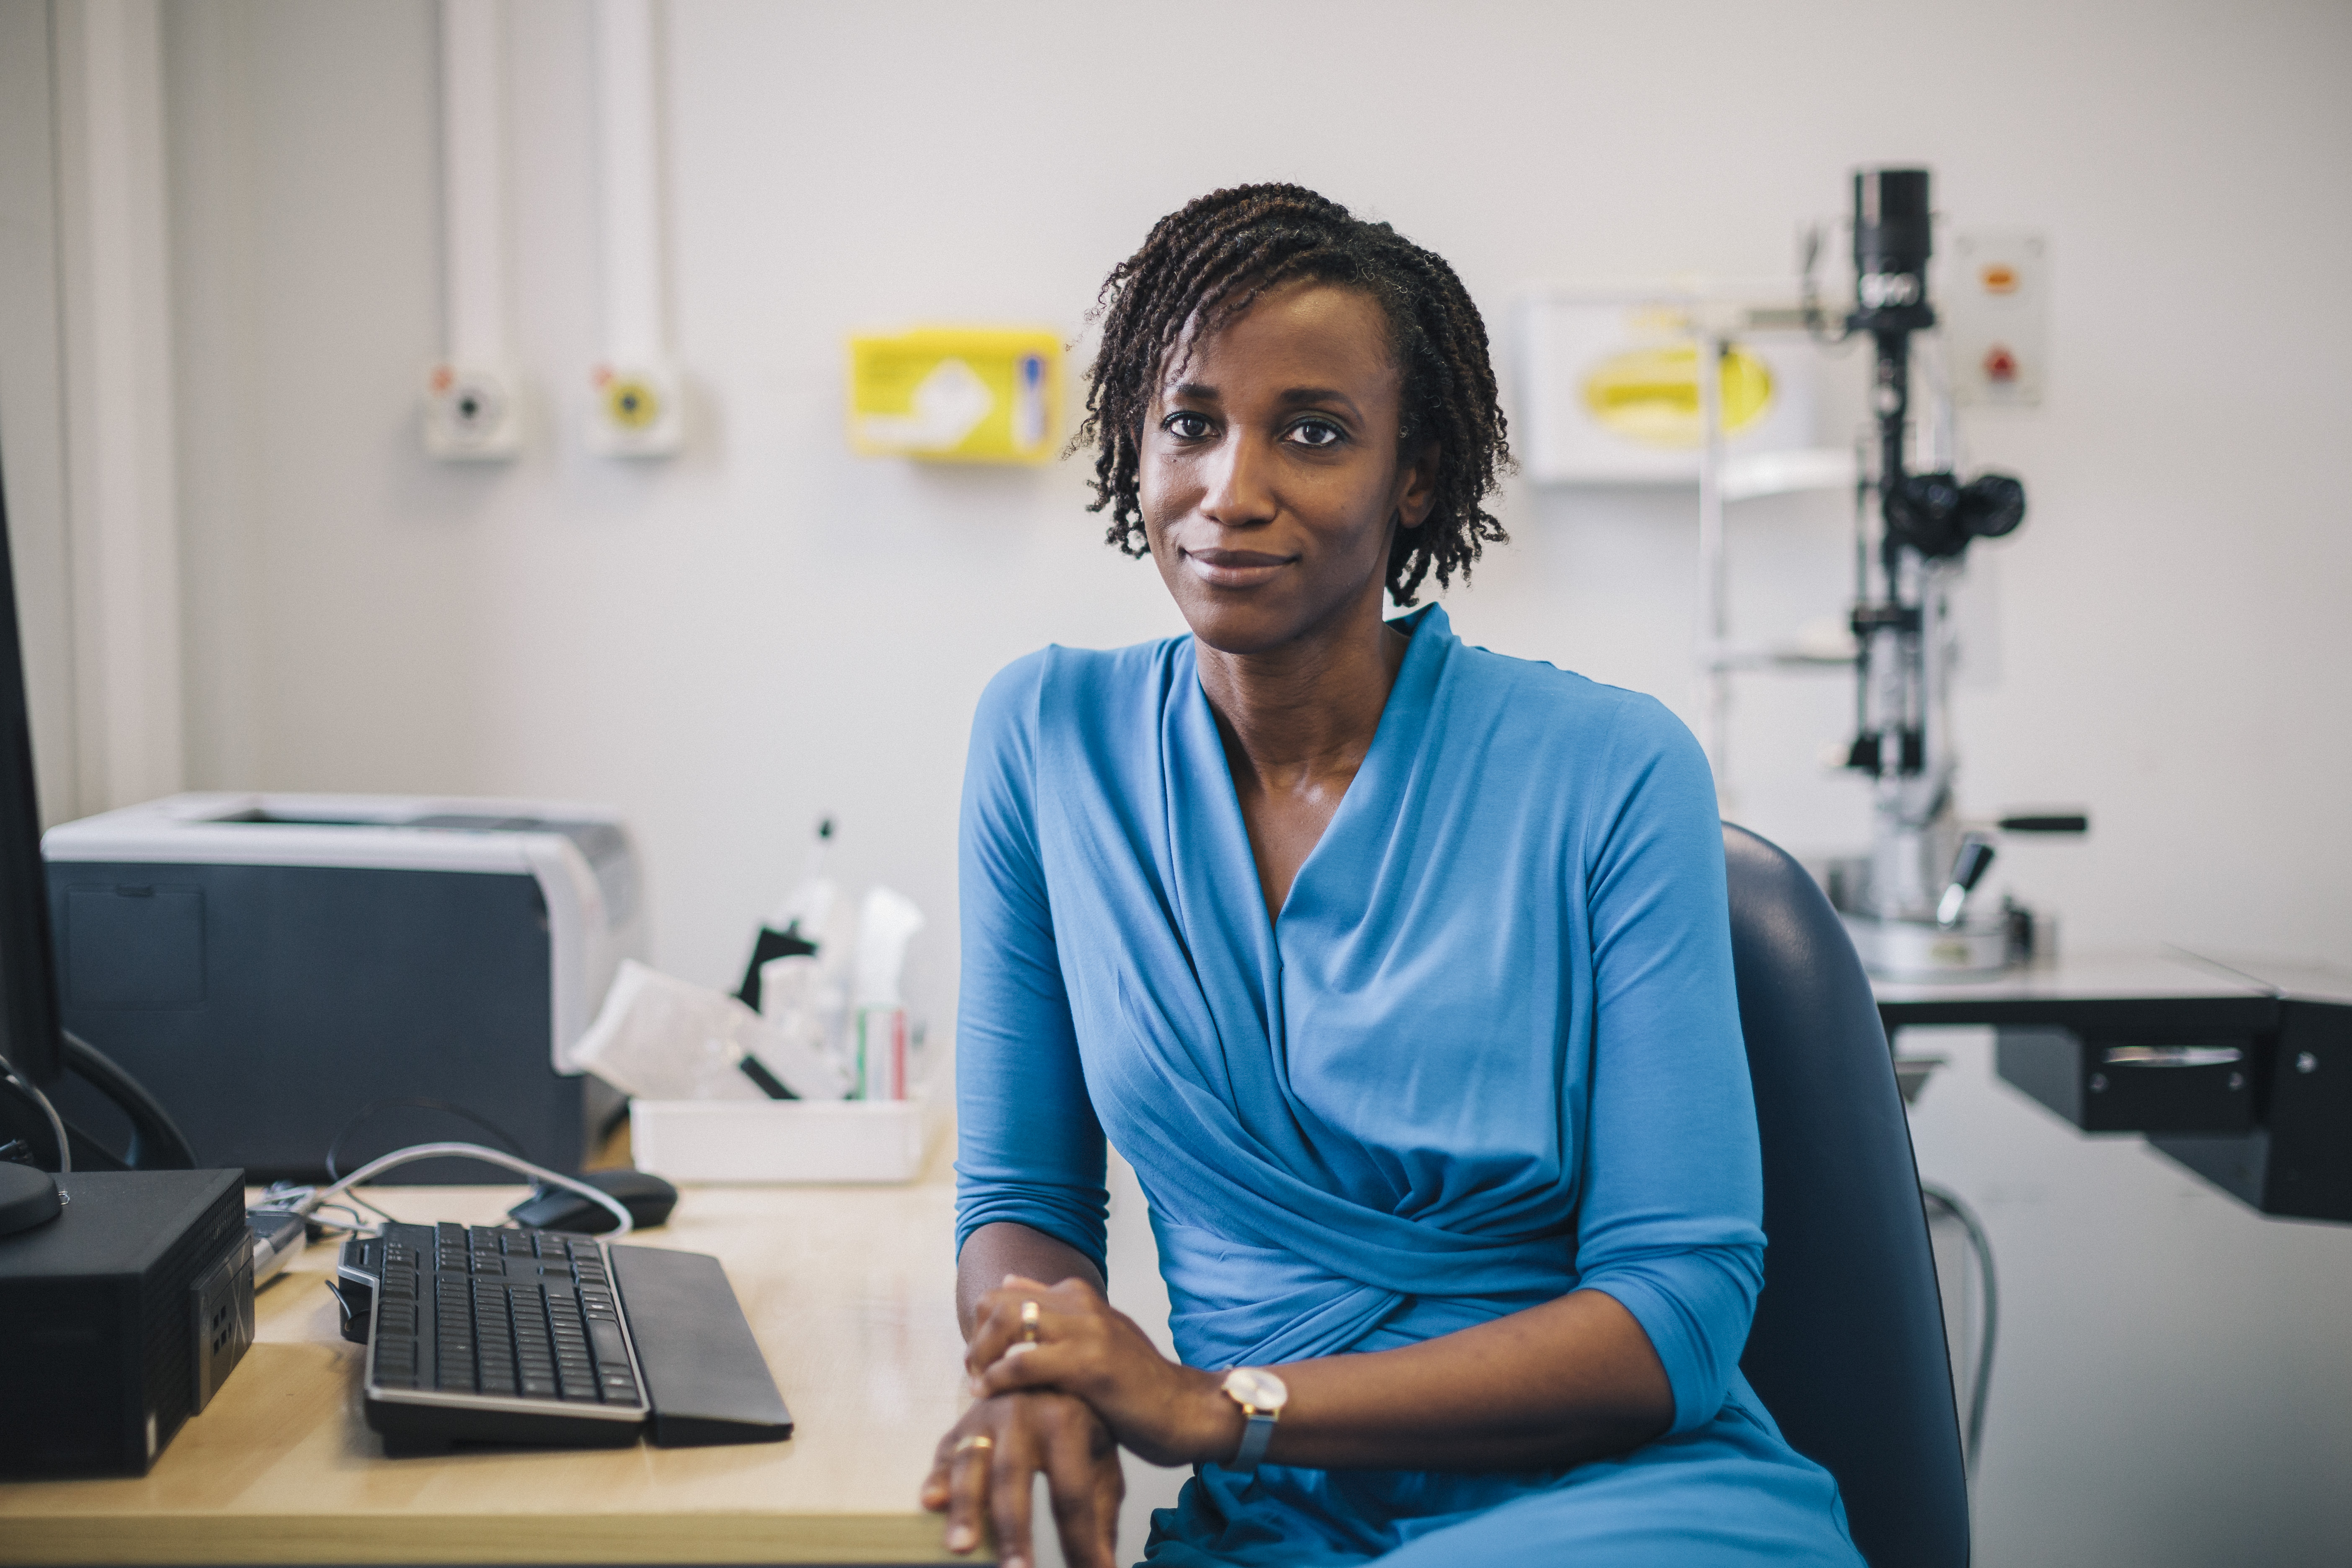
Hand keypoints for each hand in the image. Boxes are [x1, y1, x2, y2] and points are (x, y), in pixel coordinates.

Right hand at [920, 1391, 1120, 1567]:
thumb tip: (1105, 1565)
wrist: (1043, 1361)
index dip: (1080, 1541)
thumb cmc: (1078, 1418)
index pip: (1073, 1492)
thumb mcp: (1100, 1452)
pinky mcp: (961, 1423)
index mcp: (1066, 1421)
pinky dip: (936, 1480)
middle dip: (1014, 1529)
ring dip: (965, 1509)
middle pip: (1015, 1477)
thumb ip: (1101, 1507)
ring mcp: (986, 1417)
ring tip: (961, 1548)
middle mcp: (1022, 1414)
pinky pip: (945, 1453)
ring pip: (971, 1465)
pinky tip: (930, 1504)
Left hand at [967, 1274, 1240, 1467]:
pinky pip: (1025, 1362)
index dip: (983, 1324)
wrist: (1185, 1411)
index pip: (1007, 1292)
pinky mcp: (1091, 1365)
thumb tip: (1008, 1282)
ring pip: (1009, 1323)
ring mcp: (1088, 1331)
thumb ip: (1055, 1312)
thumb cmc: (1136, 1383)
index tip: (980, 1357)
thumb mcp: (1095, 1337)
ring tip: (977, 1384)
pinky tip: (990, 1395)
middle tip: (973, 1371)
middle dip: (977, 1337)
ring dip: (981, 1356)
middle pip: (1000, 1303)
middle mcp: (1083, 1304)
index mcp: (1081, 1295)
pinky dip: (998, 1378)